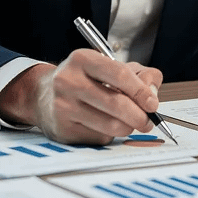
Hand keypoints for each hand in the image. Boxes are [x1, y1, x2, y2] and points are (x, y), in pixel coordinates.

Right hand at [0, 50, 162, 144]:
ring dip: (127, 127)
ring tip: (128, 122)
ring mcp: (63, 107)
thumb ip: (140, 75)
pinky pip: (99, 137)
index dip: (141, 91)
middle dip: (139, 116)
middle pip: (116, 103)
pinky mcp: (63, 129)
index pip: (119, 74)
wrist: (44, 96)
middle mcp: (68, 81)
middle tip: (148, 121)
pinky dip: (110, 134)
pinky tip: (104, 125)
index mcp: (82, 59)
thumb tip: (152, 94)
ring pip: (110, 125)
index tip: (153, 103)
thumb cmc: (85, 80)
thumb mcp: (110, 67)